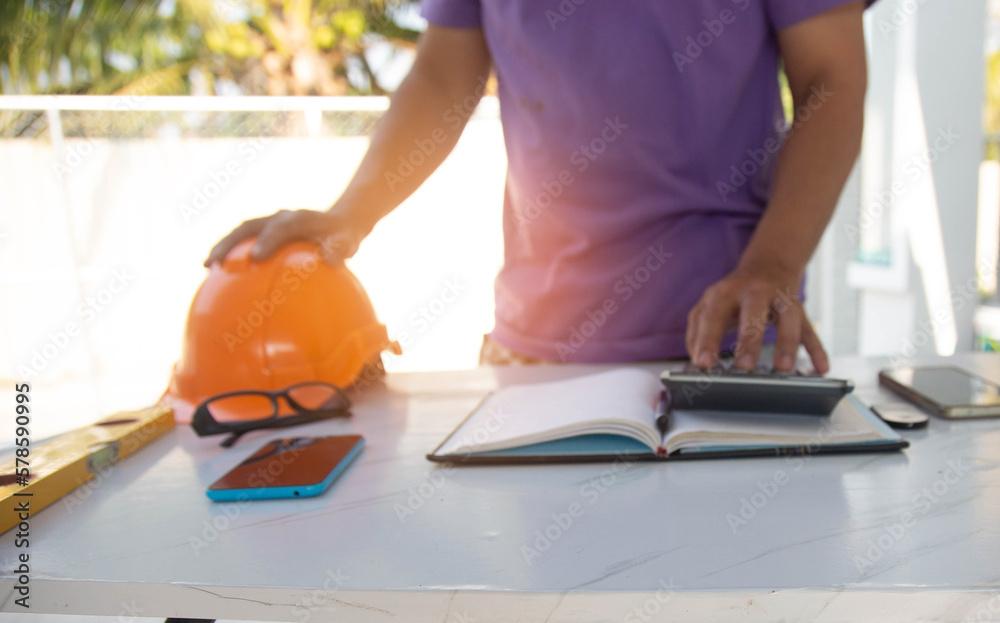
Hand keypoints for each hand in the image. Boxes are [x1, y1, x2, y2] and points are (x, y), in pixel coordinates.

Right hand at [204, 209, 363, 266]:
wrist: (338, 223)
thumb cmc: (343, 237)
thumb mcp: (348, 241)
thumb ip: (340, 248)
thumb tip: (333, 260)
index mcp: (298, 219)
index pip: (279, 227)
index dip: (267, 240)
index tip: (256, 258)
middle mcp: (279, 217)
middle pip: (249, 227)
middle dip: (231, 242)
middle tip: (216, 262)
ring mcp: (268, 223)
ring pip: (240, 232)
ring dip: (222, 246)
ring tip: (206, 266)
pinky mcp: (263, 232)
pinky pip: (243, 242)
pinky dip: (229, 254)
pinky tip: (217, 276)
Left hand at [685, 269, 828, 373]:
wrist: (768, 266)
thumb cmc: (734, 294)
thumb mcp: (709, 305)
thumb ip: (697, 331)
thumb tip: (696, 357)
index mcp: (726, 292)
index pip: (713, 315)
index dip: (707, 339)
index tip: (703, 363)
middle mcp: (755, 292)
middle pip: (753, 312)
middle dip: (749, 339)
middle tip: (744, 366)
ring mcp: (780, 299)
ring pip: (788, 317)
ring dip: (787, 342)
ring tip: (783, 368)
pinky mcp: (799, 309)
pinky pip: (809, 329)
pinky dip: (816, 349)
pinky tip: (820, 368)